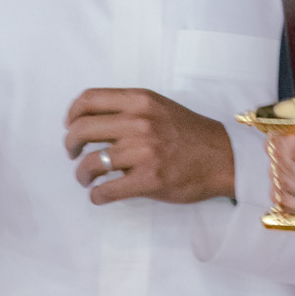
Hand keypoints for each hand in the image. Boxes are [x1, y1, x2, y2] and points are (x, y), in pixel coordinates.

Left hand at [65, 88, 235, 204]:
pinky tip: (101, 194)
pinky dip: (97, 196)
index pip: (88, 100)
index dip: (71, 114)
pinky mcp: (149, 180)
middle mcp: (139, 122)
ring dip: (81, 174)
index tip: (70, 126)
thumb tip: (92, 121)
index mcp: (140, 101)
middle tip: (73, 154)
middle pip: (81, 130)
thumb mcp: (160, 107)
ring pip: (90, 163)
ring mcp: (143, 152)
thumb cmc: (190, 133)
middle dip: (70, 145)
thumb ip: (129, 109)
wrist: (224, 157)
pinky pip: (105, 191)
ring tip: (87, 178)